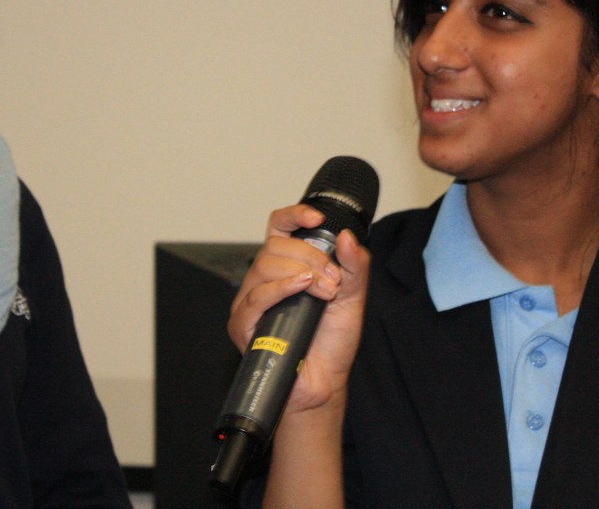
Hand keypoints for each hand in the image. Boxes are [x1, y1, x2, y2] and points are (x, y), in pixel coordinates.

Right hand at [228, 204, 370, 413]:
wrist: (324, 383)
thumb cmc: (332, 343)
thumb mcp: (353, 298)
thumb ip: (355, 267)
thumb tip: (348, 237)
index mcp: (287, 267)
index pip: (279, 228)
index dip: (294, 215)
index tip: (317, 217)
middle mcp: (266, 280)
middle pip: (275, 245)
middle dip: (311, 255)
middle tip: (334, 279)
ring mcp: (252, 301)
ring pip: (264, 265)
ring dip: (301, 272)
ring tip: (325, 292)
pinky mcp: (243, 324)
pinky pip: (255, 295)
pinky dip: (280, 288)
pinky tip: (301, 288)